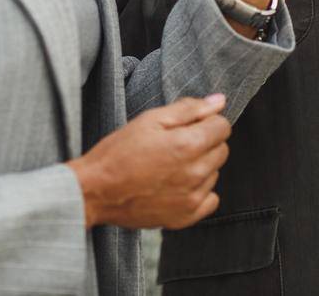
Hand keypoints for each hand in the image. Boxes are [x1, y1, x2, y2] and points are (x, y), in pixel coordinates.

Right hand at [65, 93, 230, 229]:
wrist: (95, 191)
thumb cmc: (119, 152)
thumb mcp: (150, 120)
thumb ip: (189, 109)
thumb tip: (219, 101)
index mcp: (188, 145)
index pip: (222, 127)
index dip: (207, 120)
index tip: (189, 124)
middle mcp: (196, 173)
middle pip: (222, 150)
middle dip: (205, 141)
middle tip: (175, 143)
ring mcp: (192, 198)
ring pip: (214, 173)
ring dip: (200, 166)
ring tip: (170, 165)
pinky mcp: (185, 216)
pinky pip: (210, 199)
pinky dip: (199, 191)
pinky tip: (178, 185)